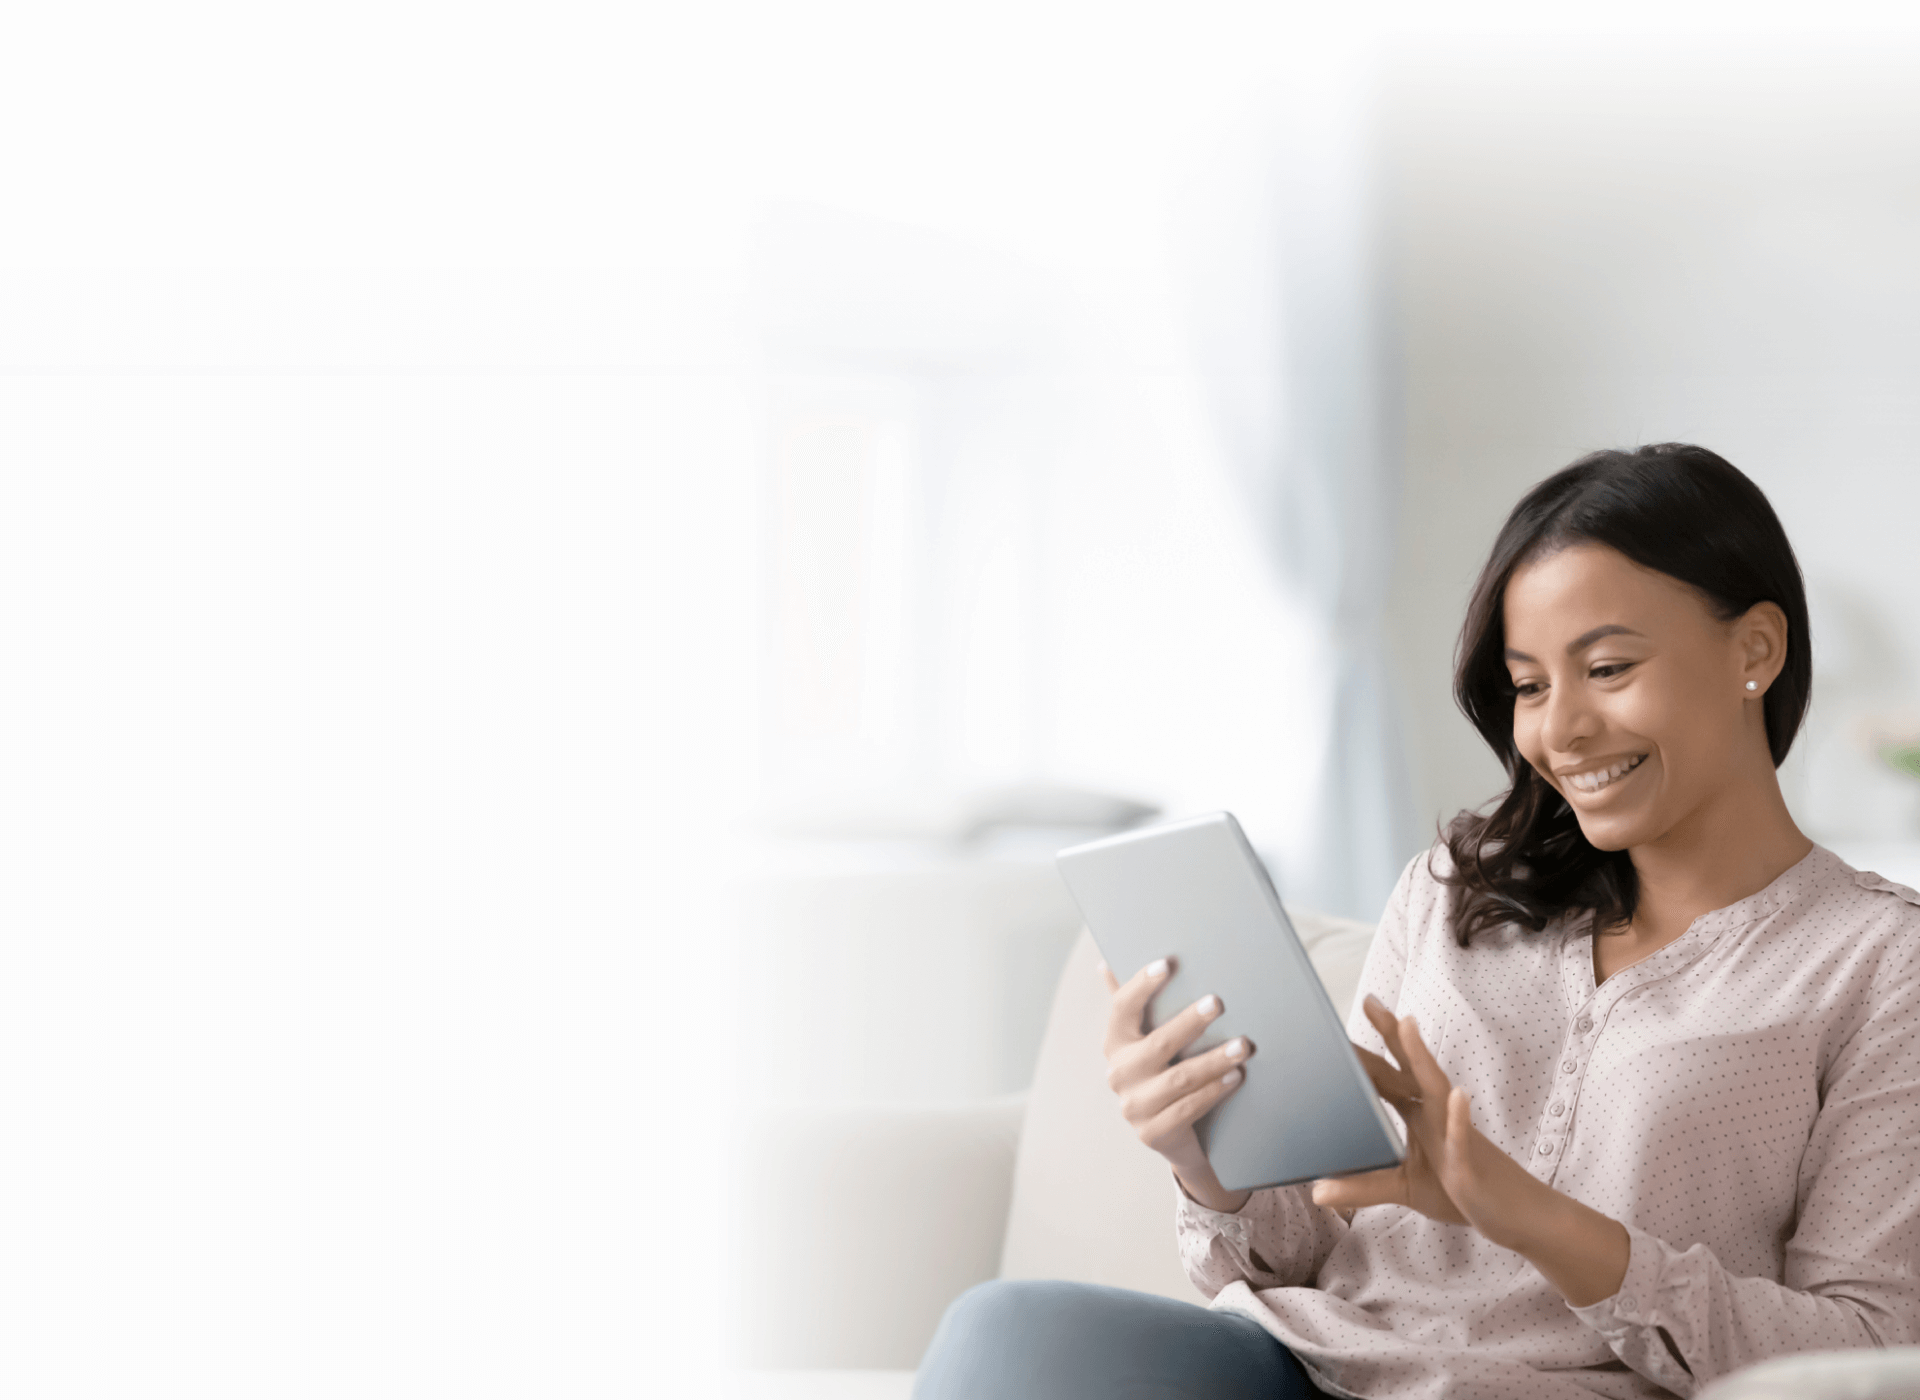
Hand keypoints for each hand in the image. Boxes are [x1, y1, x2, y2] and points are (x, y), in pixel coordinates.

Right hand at [1099, 957, 1255, 1212]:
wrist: (1170, 1133)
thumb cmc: (1162, 1071)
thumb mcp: (1147, 1039)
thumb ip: (1134, 1004)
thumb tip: (1106, 961)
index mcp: (1115, 1043)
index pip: (1122, 1007)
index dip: (1141, 984)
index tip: (1167, 964)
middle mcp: (1119, 1073)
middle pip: (1157, 1044)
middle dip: (1190, 1023)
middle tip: (1218, 1002)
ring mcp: (1133, 1106)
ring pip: (1178, 1080)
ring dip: (1213, 1061)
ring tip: (1243, 1046)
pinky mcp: (1152, 1133)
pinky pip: (1188, 1109)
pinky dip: (1213, 1092)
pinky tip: (1235, 1076)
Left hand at [1312, 995, 1629, 1304]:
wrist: (1519, 1215)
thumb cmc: (1462, 1192)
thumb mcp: (1404, 1189)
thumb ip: (1363, 1187)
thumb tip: (1316, 1193)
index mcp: (1420, 1116)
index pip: (1388, 1077)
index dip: (1365, 1054)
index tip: (1337, 1027)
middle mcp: (1436, 1115)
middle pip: (1410, 1069)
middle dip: (1392, 1036)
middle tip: (1370, 1002)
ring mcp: (1455, 1134)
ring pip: (1437, 1090)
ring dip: (1422, 1058)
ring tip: (1407, 1025)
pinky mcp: (1470, 1162)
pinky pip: (1463, 1138)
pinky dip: (1459, 1118)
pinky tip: (1458, 1097)